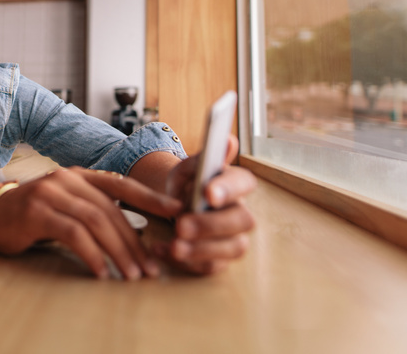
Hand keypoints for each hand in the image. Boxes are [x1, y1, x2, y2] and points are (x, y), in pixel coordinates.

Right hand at [0, 167, 181, 280]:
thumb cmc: (29, 214)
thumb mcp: (64, 205)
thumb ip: (92, 211)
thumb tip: (134, 233)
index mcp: (79, 175)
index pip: (123, 184)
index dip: (152, 198)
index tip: (178, 212)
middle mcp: (67, 179)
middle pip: (112, 211)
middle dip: (135, 242)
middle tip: (150, 268)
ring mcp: (51, 192)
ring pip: (96, 221)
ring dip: (118, 252)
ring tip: (131, 275)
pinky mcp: (36, 211)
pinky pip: (73, 234)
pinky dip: (91, 254)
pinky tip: (101, 271)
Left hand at [155, 135, 256, 274]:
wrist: (172, 206)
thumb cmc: (185, 185)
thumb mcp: (187, 169)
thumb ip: (202, 159)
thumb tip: (228, 140)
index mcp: (235, 183)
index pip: (243, 183)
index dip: (228, 188)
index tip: (208, 193)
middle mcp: (241, 211)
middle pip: (242, 221)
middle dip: (211, 224)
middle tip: (181, 225)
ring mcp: (233, 237)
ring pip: (232, 248)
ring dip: (202, 249)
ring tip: (174, 246)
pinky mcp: (220, 258)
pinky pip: (211, 265)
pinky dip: (186, 262)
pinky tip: (163, 251)